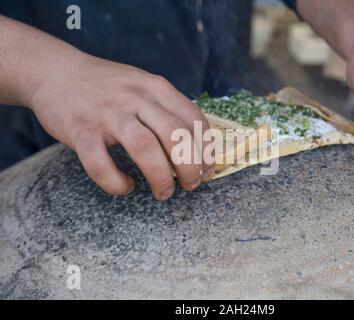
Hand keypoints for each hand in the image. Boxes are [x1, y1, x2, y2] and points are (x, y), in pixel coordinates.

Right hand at [29, 54, 213, 199]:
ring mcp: (108, 113)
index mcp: (156, 88)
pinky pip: (100, 163)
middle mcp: (136, 97)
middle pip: (176, 136)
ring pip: (145, 148)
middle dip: (191, 167)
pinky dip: (116, 182)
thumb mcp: (144, 86)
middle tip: (191, 185)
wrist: (56, 72)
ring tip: (164, 192)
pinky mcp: (81, 129)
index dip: (207, 150)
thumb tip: (196, 147)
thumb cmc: (108, 87)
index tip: (208, 170)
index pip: (194, 120)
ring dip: (161, 177)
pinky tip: (125, 186)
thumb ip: (167, 110)